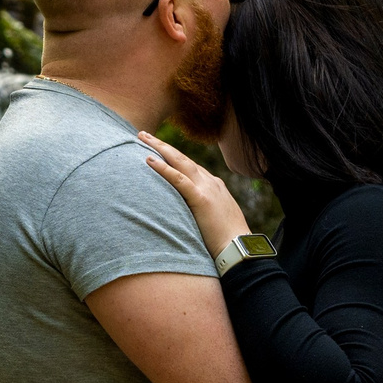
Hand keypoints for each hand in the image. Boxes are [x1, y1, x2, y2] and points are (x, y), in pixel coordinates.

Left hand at [138, 130, 252, 260]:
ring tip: (143, 138)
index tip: (158, 149)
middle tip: (144, 135)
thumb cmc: (227, 240)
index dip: (172, 156)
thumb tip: (187, 215)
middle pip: (182, 158)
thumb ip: (202, 211)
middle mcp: (210, 182)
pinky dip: (163, 168)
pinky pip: (179, 179)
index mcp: (214, 186)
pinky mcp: (201, 199)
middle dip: (163, 145)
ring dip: (160, 148)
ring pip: (179, 161)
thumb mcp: (214, 219)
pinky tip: (149, 160)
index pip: (190, 166)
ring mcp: (206, 188)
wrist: (240, 247)